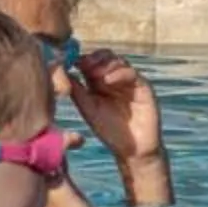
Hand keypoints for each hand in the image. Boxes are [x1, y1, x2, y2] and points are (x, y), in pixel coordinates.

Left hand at [70, 49, 172, 206]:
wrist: (132, 150)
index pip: (92, 61)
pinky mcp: (143, 87)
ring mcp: (130, 81)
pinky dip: (119, 73)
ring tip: (93, 74)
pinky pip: (132, 73)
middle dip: (93, 58)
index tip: (71, 62)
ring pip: (118, 61)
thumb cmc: (109, 130)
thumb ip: (78, 91)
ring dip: (104, 64)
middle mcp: (115, 78)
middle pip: (105, 56)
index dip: (82, 59)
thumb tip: (64, 72)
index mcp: (100, 82)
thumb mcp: (89, 109)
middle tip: (83, 65)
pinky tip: (107, 81)